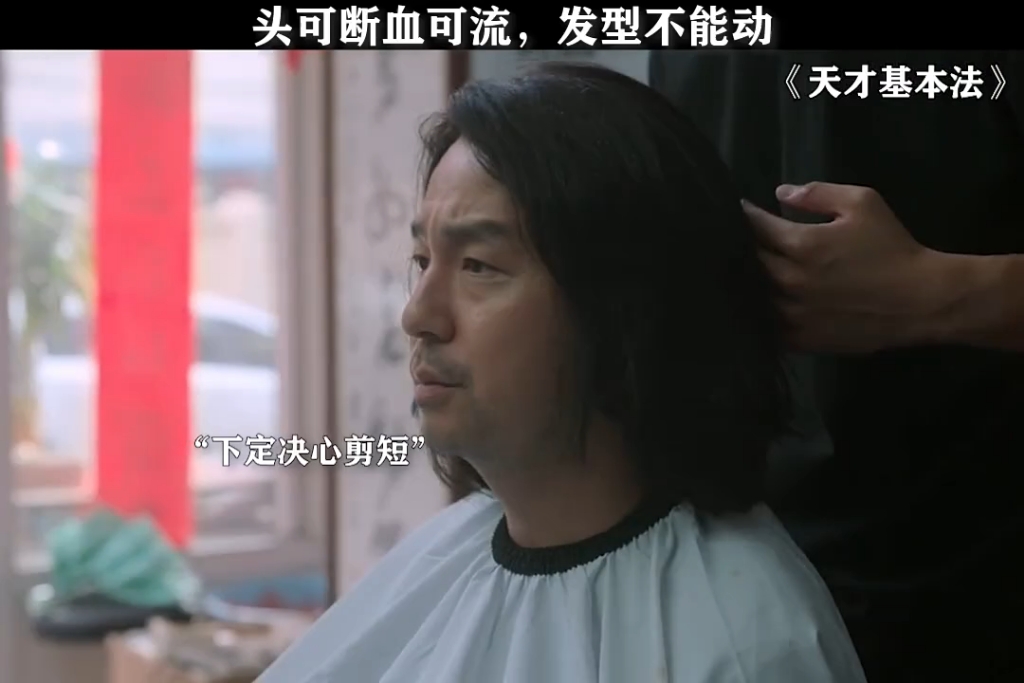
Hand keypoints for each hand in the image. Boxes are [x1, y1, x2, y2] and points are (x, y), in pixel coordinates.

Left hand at [743, 182, 943, 352]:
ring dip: (752, 282)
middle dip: (747, 248)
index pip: (756, 227)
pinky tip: (766, 303)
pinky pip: (768, 326)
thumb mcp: (863, 204)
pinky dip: (763, 313)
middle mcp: (789, 280)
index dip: (747, 216)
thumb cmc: (893, 248)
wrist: (920, 301)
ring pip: (755, 295)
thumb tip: (780, 193)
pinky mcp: (800, 338)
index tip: (742, 211)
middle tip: (745, 241)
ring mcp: (793, 313)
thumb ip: (818, 194)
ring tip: (749, 272)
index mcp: (801, 245)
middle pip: (750, 262)